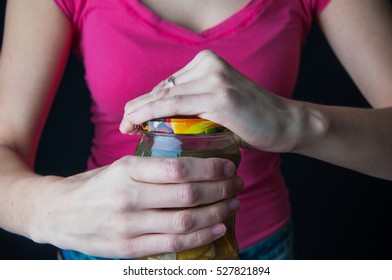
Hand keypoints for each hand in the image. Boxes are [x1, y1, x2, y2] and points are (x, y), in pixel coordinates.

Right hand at [33, 156, 241, 258]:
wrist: (58, 213)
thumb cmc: (94, 185)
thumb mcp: (119, 166)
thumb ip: (152, 167)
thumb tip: (194, 164)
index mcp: (127, 170)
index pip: (178, 168)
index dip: (210, 168)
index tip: (228, 165)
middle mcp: (129, 197)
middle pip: (188, 194)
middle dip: (221, 189)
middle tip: (237, 183)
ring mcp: (129, 226)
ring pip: (186, 221)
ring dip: (217, 212)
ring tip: (233, 203)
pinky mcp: (129, 248)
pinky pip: (174, 244)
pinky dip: (202, 236)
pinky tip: (218, 227)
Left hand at [120, 50, 302, 152]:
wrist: (285, 123)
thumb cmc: (251, 119)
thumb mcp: (219, 104)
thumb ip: (195, 104)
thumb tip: (165, 118)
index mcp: (207, 63)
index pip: (168, 84)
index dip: (146, 101)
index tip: (131, 117)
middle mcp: (209, 65)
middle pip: (163, 88)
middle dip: (139, 107)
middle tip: (124, 125)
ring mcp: (214, 80)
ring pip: (165, 96)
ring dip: (140, 112)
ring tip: (125, 126)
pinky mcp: (219, 97)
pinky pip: (175, 106)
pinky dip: (153, 115)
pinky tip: (137, 124)